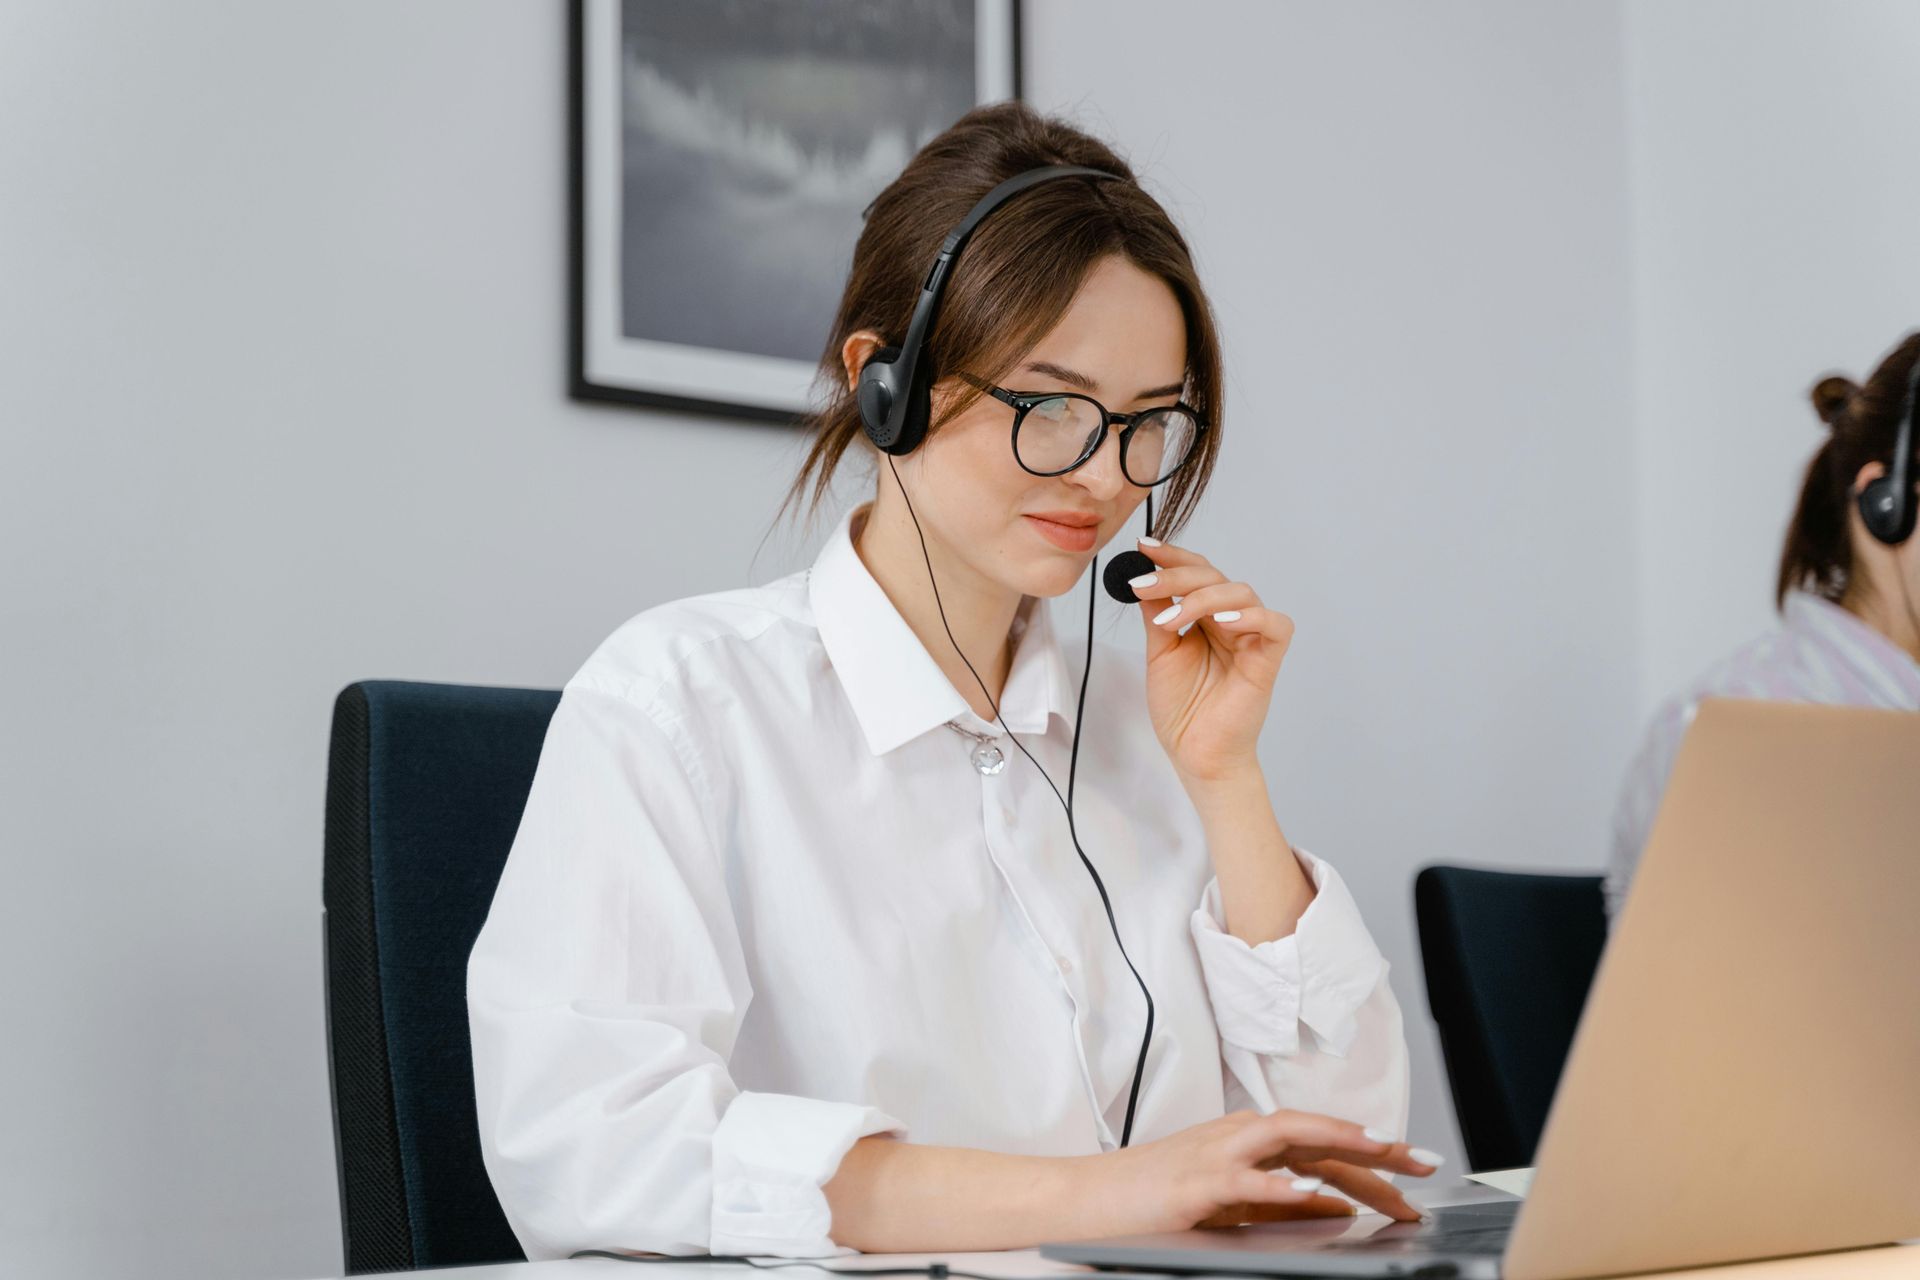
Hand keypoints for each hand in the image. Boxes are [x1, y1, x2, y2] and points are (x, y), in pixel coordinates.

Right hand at [1086, 1108, 1438, 1234]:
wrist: (1086, 1198)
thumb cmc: (1151, 1198)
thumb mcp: (1228, 1200)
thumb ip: (1278, 1200)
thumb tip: (1334, 1207)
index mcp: (1247, 1140)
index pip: (1322, 1140)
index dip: (1372, 1151)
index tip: (1416, 1165)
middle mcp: (1237, 1136)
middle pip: (1318, 1134)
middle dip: (1374, 1147)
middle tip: (1423, 1162)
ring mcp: (1216, 1155)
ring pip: (1290, 1138)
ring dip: (1339, 1146)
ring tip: (1383, 1156)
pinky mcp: (1195, 1183)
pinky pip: (1246, 1180)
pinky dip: (1282, 1186)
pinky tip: (1314, 1195)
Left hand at [1128, 537, 1292, 783]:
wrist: (1195, 754)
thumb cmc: (1182, 709)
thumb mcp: (1160, 653)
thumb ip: (1158, 614)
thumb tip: (1144, 576)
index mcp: (1207, 618)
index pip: (1196, 575)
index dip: (1173, 557)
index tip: (1143, 547)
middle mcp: (1232, 621)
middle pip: (1215, 577)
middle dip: (1177, 575)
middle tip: (1144, 584)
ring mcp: (1252, 638)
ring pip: (1241, 592)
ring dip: (1202, 598)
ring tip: (1171, 621)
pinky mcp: (1268, 659)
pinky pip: (1275, 625)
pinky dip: (1251, 616)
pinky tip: (1222, 622)